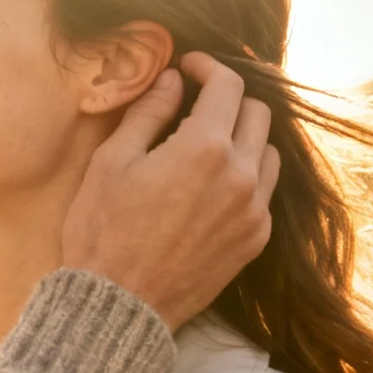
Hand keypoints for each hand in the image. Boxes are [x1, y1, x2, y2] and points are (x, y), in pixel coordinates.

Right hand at [60, 52, 280, 326]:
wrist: (119, 305)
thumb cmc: (103, 231)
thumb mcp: (112, 161)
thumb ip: (148, 113)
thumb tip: (171, 79)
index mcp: (204, 148)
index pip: (227, 85)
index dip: (207, 66)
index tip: (188, 67)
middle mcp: (241, 175)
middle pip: (257, 113)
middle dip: (228, 98)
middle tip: (196, 102)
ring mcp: (253, 211)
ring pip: (269, 152)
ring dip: (244, 136)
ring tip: (209, 143)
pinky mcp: (254, 240)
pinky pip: (265, 192)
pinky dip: (247, 176)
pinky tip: (214, 184)